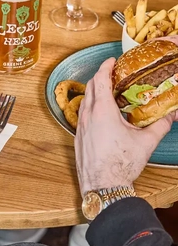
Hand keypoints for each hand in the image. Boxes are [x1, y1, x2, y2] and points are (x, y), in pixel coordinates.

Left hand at [75, 58, 177, 195]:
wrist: (102, 184)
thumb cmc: (121, 163)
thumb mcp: (145, 142)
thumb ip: (160, 126)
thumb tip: (171, 116)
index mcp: (102, 110)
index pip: (100, 80)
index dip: (105, 67)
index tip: (111, 60)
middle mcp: (87, 114)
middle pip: (90, 87)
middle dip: (100, 76)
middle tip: (112, 74)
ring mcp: (80, 125)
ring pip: (84, 100)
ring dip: (94, 92)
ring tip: (108, 93)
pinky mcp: (77, 135)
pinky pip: (82, 113)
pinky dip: (90, 106)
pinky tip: (100, 114)